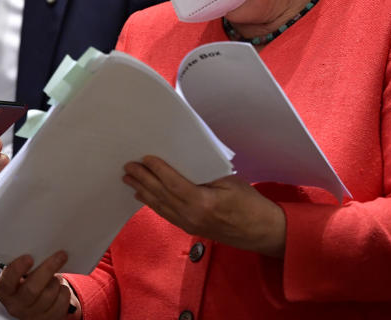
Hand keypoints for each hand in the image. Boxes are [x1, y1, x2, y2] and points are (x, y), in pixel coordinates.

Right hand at [0, 252, 80, 318]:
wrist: (32, 304)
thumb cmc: (24, 282)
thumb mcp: (18, 275)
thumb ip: (22, 264)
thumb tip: (38, 247)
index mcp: (4, 291)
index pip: (7, 281)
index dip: (17, 269)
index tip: (29, 257)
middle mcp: (16, 306)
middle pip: (32, 289)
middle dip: (48, 269)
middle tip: (61, 255)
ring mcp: (32, 315)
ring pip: (49, 295)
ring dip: (56, 281)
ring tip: (55, 276)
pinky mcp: (48, 319)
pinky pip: (61, 303)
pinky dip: (64, 291)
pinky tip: (59, 288)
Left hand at [123, 155, 285, 256]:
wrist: (262, 232)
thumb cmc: (250, 204)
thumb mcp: (230, 182)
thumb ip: (206, 174)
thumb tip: (183, 162)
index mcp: (203, 203)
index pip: (173, 184)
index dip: (157, 170)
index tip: (145, 158)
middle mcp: (192, 216)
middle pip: (161, 195)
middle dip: (143, 179)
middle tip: (128, 167)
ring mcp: (190, 225)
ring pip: (160, 206)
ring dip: (143, 190)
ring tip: (129, 179)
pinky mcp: (190, 228)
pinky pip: (166, 214)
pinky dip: (152, 203)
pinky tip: (143, 195)